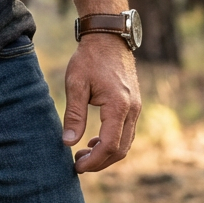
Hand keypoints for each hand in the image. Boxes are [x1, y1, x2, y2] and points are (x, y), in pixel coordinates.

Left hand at [62, 32, 140, 172]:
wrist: (108, 37)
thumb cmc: (90, 58)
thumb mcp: (76, 83)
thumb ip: (74, 114)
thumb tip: (67, 142)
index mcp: (118, 107)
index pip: (109, 145)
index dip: (93, 161)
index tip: (76, 166)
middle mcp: (132, 110)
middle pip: (120, 150)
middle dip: (100, 162)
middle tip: (78, 163)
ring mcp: (136, 108)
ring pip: (126, 143)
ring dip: (107, 153)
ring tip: (83, 154)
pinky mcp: (134, 104)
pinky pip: (126, 132)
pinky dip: (113, 141)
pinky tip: (95, 140)